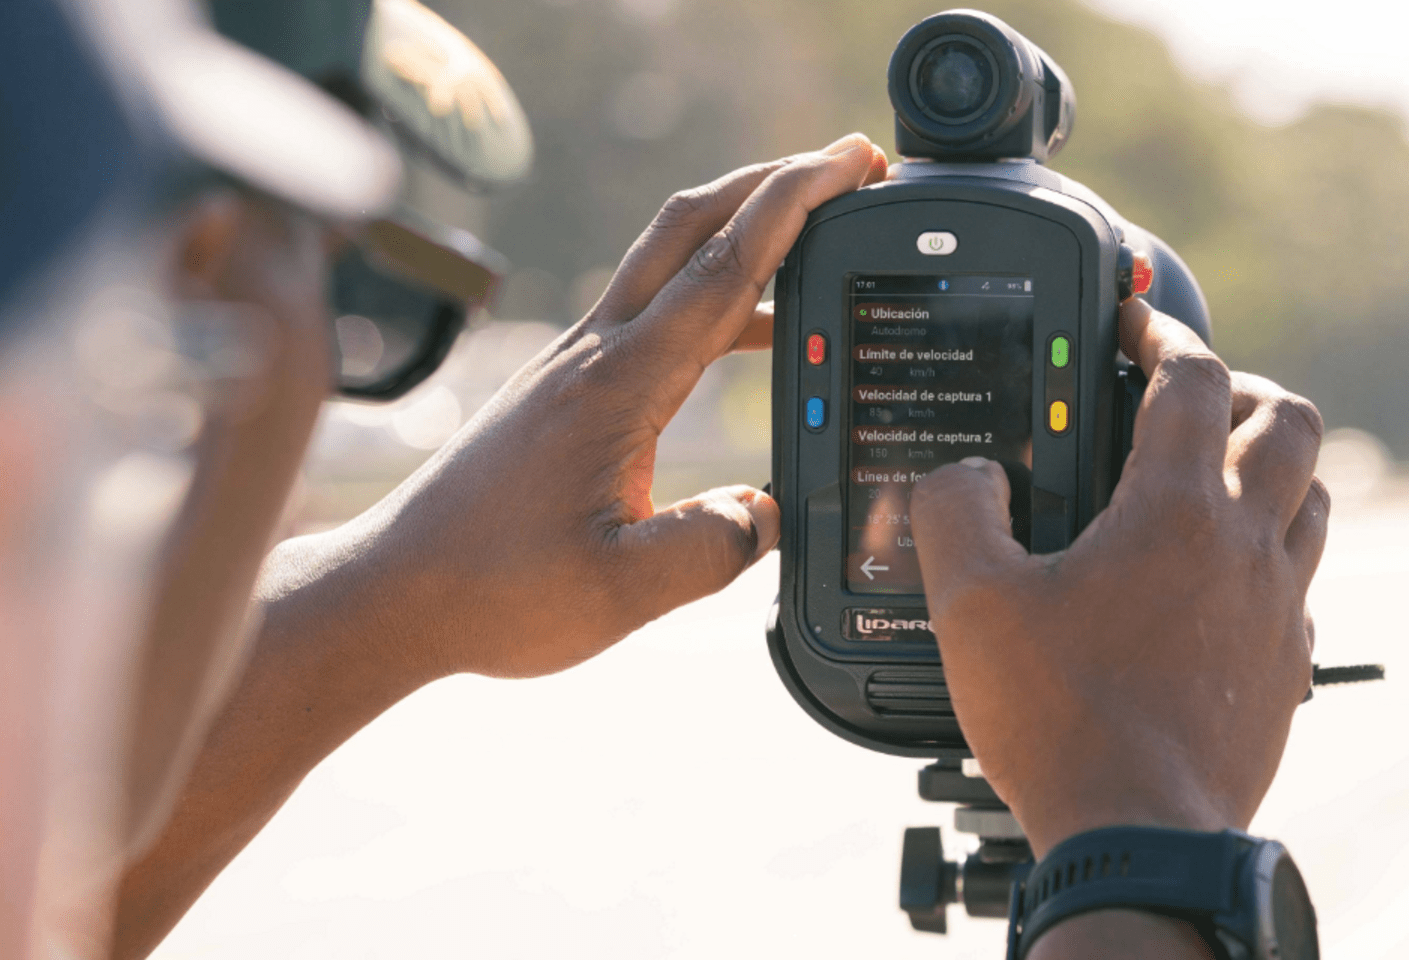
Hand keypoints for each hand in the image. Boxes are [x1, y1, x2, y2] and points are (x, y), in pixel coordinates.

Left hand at [334, 135, 887, 678]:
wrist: (395, 591)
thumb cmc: (492, 590)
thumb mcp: (621, 591)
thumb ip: (713, 548)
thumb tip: (770, 511)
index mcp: (618, 386)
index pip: (721, 269)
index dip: (793, 205)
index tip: (846, 162)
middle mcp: (592, 355)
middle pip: (687, 227)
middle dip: (769, 182)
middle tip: (839, 169)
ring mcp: (570, 364)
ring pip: (665, 264)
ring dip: (738, 236)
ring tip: (812, 251)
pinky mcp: (559, 388)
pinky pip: (648, 314)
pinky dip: (708, 300)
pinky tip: (741, 336)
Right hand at [910, 298, 1327, 858]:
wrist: (1137, 835)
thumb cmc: (1063, 721)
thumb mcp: (971, 605)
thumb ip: (953, 513)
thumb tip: (961, 475)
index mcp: (1174, 512)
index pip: (1190, 379)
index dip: (1163, 332)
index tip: (1137, 323)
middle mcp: (1244, 547)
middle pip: (1286, 420)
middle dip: (1238, 387)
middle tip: (1185, 396)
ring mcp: (1275, 607)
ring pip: (1311, 495)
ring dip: (1267, 465)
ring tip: (1209, 474)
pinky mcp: (1283, 664)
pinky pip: (1297, 578)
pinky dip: (1267, 550)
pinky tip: (1214, 577)